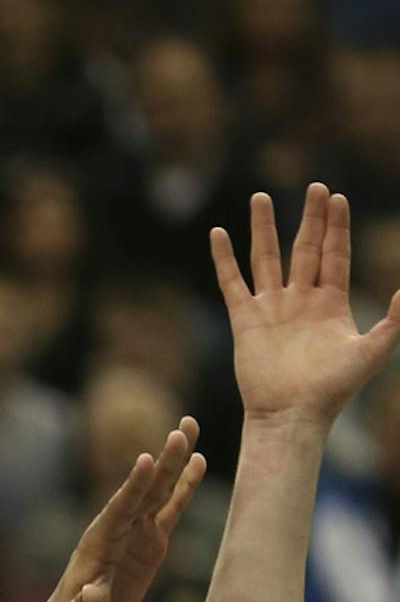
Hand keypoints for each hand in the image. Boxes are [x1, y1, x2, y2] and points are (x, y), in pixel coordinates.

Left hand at [39, 420, 203, 601]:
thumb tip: (93, 595)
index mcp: (100, 540)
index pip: (120, 508)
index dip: (133, 486)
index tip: (145, 459)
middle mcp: (120, 528)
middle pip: (145, 489)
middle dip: (164, 460)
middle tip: (181, 428)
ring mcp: (137, 531)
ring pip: (160, 490)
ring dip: (175, 461)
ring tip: (189, 427)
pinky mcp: (152, 541)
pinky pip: (171, 509)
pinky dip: (185, 487)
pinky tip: (199, 461)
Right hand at [213, 185, 399, 431]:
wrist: (292, 415)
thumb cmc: (333, 390)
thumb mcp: (373, 351)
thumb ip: (395, 319)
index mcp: (331, 304)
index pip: (334, 255)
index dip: (336, 227)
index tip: (337, 198)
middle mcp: (301, 301)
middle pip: (305, 248)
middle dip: (310, 217)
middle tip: (315, 186)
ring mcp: (272, 309)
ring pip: (267, 258)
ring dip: (264, 227)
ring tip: (261, 196)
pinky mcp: (245, 321)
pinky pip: (232, 283)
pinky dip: (224, 258)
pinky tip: (219, 233)